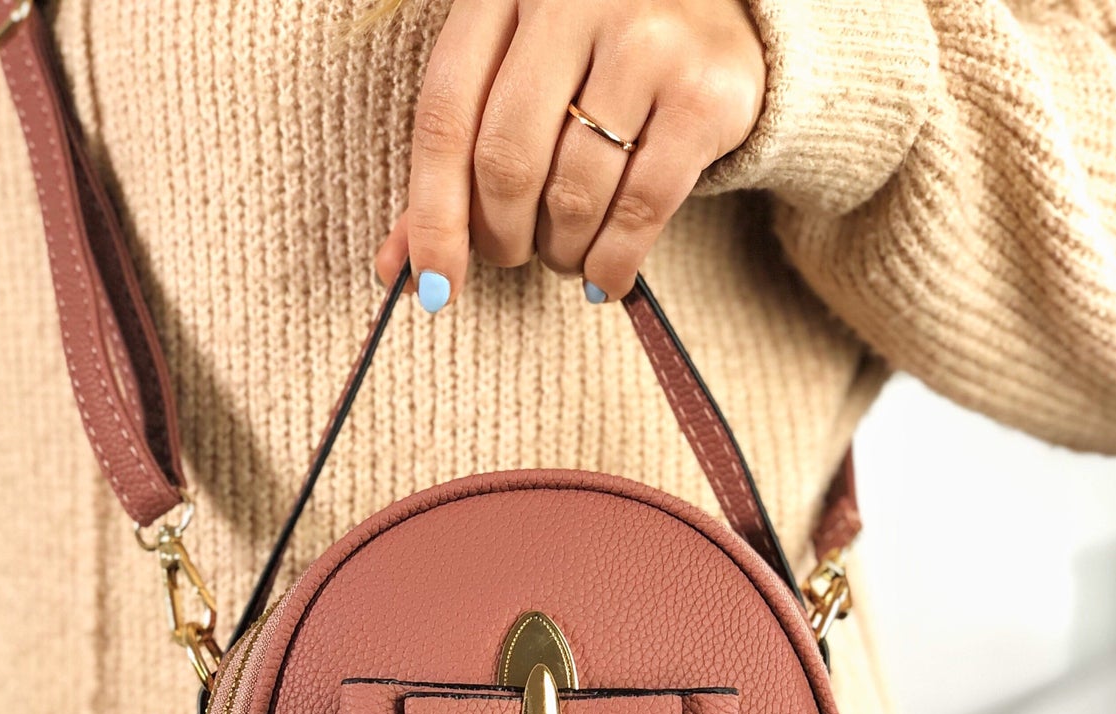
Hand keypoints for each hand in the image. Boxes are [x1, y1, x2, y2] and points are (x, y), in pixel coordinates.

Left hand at [374, 0, 764, 306]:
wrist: (720, 12)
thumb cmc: (594, 54)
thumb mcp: (515, 76)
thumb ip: (456, 161)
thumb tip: (395, 267)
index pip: (446, 116)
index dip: (433, 215)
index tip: (434, 286)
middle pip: (507, 161)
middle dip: (502, 237)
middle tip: (514, 254)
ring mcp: (645, 40)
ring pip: (573, 193)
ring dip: (560, 252)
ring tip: (564, 254)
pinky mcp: (703, 93)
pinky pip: (640, 209)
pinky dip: (612, 263)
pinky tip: (604, 276)